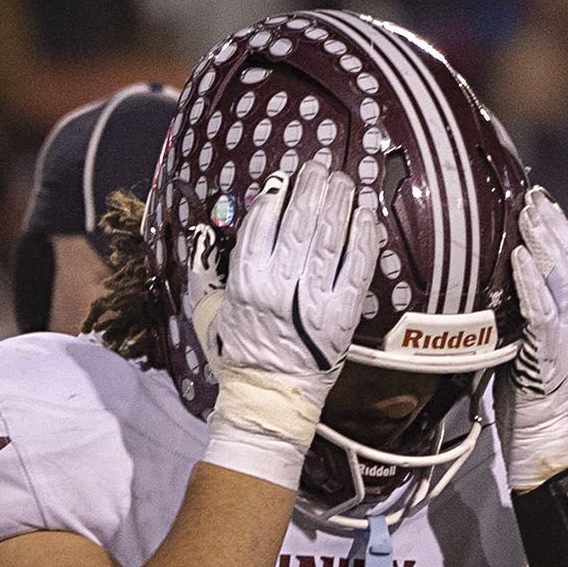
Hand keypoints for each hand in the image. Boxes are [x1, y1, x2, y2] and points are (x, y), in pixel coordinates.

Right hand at [204, 159, 383, 466]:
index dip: (277, 195)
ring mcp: (313, 298)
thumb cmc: (237, 353)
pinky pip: (357, 264)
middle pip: (299, 222)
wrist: (269, 396)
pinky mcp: (342, 311)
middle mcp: (278, 286)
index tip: (287, 178)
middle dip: (312, 189)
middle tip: (321, 170)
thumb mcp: (208, 312)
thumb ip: (205, 271)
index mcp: (244, 283)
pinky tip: (364, 215)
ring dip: (339, 202)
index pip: (261, 225)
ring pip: (329, 237)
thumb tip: (203, 233)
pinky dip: (362, 236)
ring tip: (342, 182)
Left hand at [507, 187, 567, 491]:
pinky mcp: (551, 358)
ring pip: (564, 280)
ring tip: (528, 217)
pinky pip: (545, 315)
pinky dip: (534, 286)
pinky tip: (521, 263)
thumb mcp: (512, 338)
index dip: (557, 226)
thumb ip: (507, 309)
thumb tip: (475, 277)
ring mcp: (567, 338)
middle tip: (532, 195)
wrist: (539, 435)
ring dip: (545, 245)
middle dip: (552, 225)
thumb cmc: (518, 389)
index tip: (537, 197)